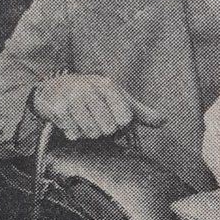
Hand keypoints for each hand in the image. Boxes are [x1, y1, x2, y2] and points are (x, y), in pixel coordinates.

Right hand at [31, 75, 164, 139]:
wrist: (56, 88)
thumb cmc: (93, 96)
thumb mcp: (118, 99)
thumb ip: (140, 112)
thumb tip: (163, 121)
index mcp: (108, 86)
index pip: (125, 118)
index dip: (120, 123)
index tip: (113, 117)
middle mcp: (90, 89)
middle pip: (108, 129)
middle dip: (103, 129)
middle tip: (96, 120)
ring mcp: (71, 98)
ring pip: (90, 133)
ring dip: (88, 132)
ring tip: (84, 121)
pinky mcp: (57, 108)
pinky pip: (73, 133)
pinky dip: (73, 133)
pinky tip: (71, 122)